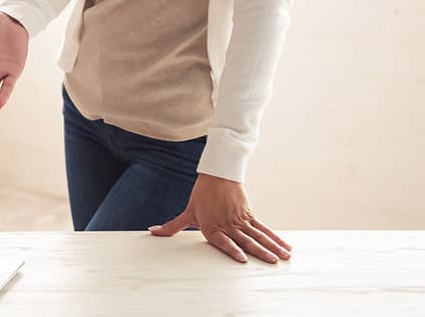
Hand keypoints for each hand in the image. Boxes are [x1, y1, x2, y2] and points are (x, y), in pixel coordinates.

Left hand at [149, 173, 291, 263]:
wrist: (217, 174)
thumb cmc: (201, 196)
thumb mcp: (187, 212)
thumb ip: (172, 226)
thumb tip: (153, 233)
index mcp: (212, 226)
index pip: (223, 241)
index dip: (232, 249)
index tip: (242, 258)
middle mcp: (228, 224)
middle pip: (245, 240)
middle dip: (260, 252)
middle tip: (272, 262)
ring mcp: (240, 220)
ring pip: (258, 235)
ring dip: (272, 246)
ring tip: (284, 257)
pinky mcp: (249, 215)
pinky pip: (264, 228)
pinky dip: (275, 238)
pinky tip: (285, 246)